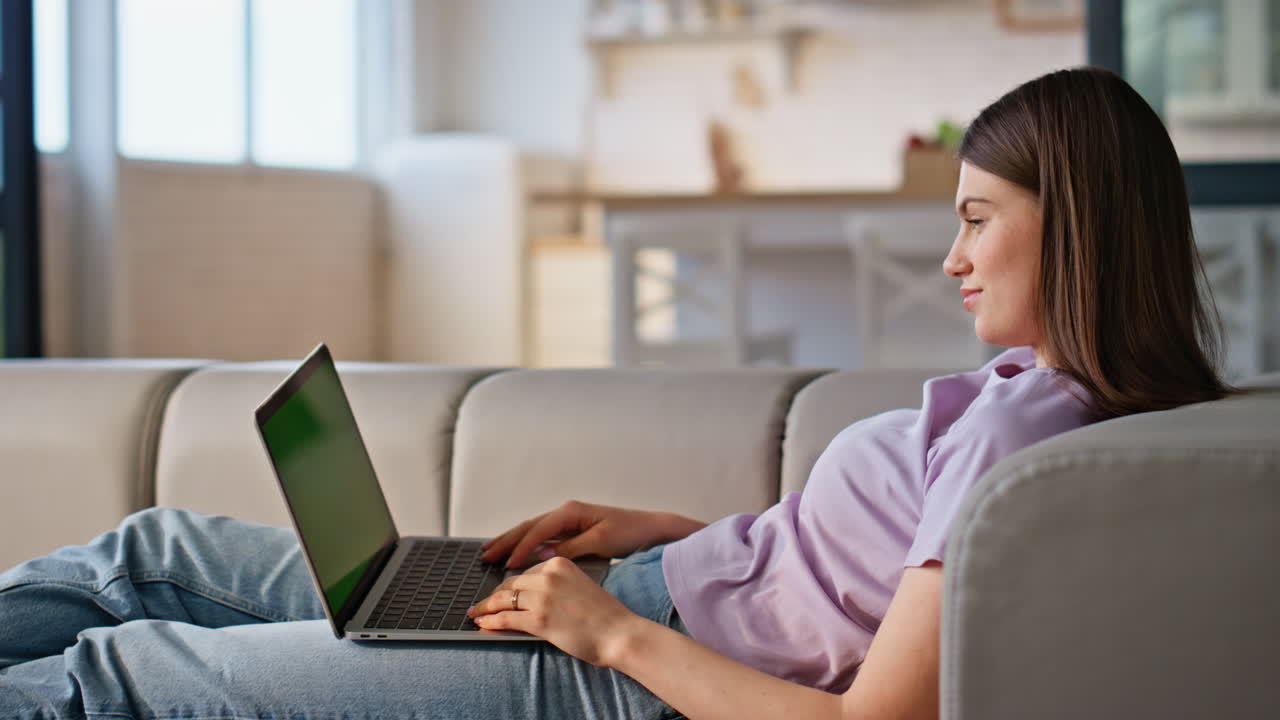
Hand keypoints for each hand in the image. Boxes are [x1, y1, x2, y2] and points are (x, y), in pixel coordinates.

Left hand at [468, 556, 644, 666]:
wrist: (620, 633)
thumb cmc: (605, 616)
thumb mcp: (580, 587)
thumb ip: (557, 585)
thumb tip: (532, 595)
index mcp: (560, 563)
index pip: (525, 571)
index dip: (510, 584)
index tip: (500, 591)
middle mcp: (549, 575)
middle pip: (511, 583)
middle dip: (494, 595)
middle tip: (482, 603)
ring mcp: (542, 597)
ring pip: (503, 599)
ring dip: (485, 607)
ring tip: (476, 613)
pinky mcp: (539, 619)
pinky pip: (506, 618)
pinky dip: (490, 621)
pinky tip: (483, 624)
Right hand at [480, 500, 704, 568]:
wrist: (651, 529)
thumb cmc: (630, 533)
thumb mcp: (601, 542)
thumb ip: (571, 547)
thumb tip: (543, 554)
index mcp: (571, 512)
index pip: (538, 530)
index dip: (521, 548)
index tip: (506, 564)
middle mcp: (566, 513)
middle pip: (528, 526)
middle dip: (505, 541)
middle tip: (484, 554)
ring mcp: (568, 520)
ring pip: (532, 530)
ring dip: (511, 541)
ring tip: (490, 551)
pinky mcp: (572, 529)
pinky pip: (542, 536)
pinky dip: (526, 543)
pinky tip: (516, 552)